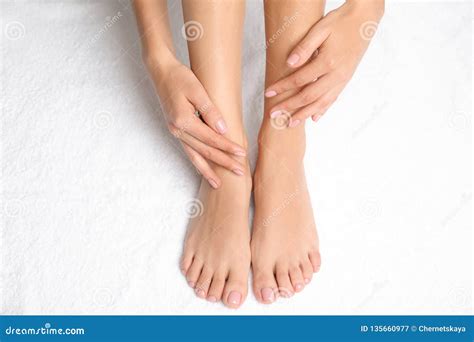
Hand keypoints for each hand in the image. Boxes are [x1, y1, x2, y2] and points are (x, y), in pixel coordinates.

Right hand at [148, 57, 245, 187]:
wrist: (161, 72)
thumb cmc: (180, 77)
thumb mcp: (197, 90)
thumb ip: (210, 111)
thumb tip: (223, 130)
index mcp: (183, 121)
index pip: (211, 139)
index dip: (227, 147)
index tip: (242, 153)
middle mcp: (177, 130)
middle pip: (204, 152)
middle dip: (223, 163)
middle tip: (240, 172)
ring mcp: (175, 132)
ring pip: (194, 157)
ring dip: (208, 170)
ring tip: (219, 184)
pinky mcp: (176, 131)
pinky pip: (188, 151)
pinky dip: (197, 163)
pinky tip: (205, 170)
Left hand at [265, 1, 383, 126]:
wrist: (365, 20)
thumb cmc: (340, 21)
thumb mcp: (320, 29)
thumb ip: (304, 48)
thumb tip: (289, 64)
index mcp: (327, 62)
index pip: (299, 79)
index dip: (282, 87)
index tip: (268, 93)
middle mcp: (336, 75)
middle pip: (308, 97)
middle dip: (290, 107)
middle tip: (274, 114)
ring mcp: (342, 79)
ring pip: (321, 103)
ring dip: (304, 114)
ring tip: (290, 123)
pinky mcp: (346, 80)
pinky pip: (333, 99)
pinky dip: (322, 110)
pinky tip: (314, 118)